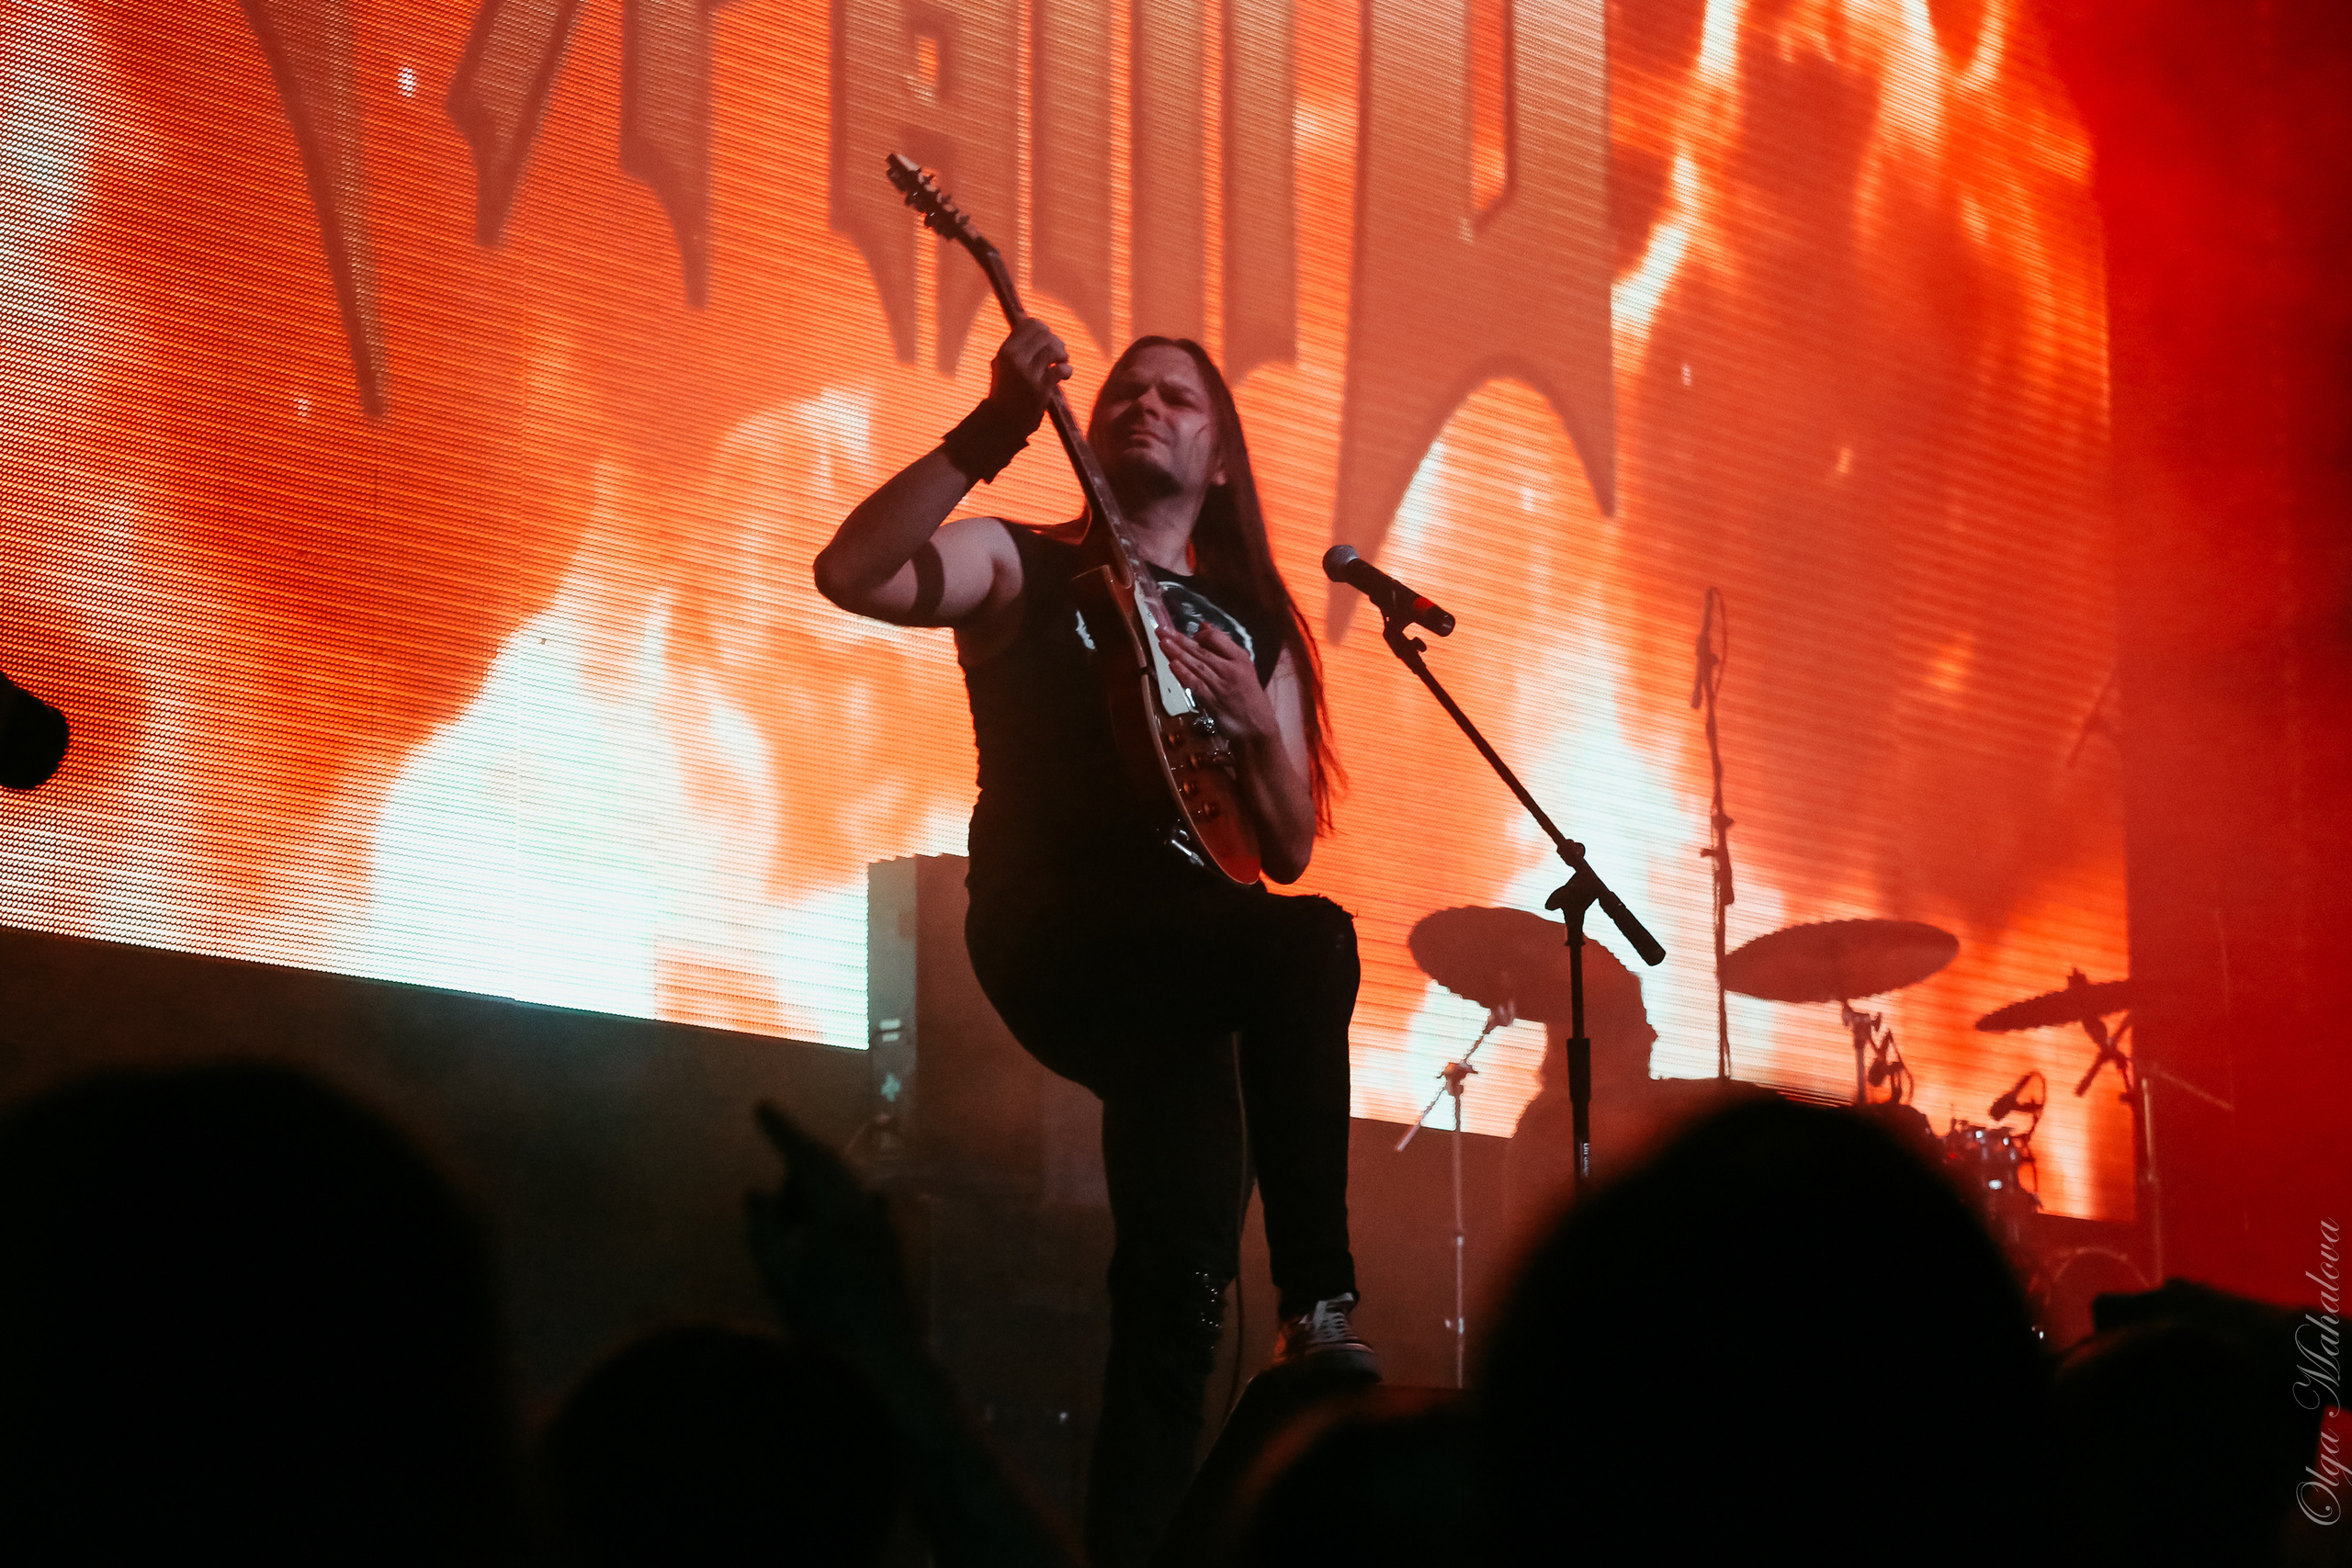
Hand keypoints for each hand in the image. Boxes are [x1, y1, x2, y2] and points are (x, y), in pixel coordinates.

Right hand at [744, 1104, 917, 1365]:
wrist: (886, 1356)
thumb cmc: (823, 1320)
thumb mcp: (779, 1276)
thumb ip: (764, 1229)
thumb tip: (755, 1191)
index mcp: (835, 1208)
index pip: (805, 1154)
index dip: (782, 1129)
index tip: (760, 1106)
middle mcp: (863, 1206)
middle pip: (828, 1163)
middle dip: (797, 1153)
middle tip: (772, 1152)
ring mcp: (880, 1224)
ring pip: (843, 1183)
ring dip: (813, 1183)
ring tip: (786, 1208)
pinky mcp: (888, 1243)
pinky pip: (855, 1204)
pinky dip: (831, 1201)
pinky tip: (820, 1222)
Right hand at [985, 318, 1070, 429]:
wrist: (1003, 420)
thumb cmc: (1006, 389)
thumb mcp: (1002, 363)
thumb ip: (1016, 344)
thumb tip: (1035, 323)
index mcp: (1006, 350)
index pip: (1031, 324)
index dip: (1044, 330)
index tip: (1047, 341)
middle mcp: (1015, 359)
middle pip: (1045, 334)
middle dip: (1056, 342)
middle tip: (1058, 355)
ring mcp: (1027, 374)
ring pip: (1054, 350)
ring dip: (1063, 355)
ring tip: (1062, 362)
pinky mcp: (1040, 389)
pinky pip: (1061, 370)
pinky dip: (1067, 370)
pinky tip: (1065, 375)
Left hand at [1157, 623, 1275, 740]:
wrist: (1257, 727)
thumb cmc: (1250, 696)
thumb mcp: (1244, 666)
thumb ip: (1224, 646)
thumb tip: (1203, 626)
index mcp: (1240, 659)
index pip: (1216, 638)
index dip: (1200, 635)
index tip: (1190, 635)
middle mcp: (1230, 670)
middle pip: (1201, 651)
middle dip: (1179, 639)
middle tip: (1162, 630)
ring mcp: (1220, 686)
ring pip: (1195, 665)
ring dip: (1176, 653)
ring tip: (1162, 642)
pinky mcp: (1212, 701)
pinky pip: (1195, 684)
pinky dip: (1183, 674)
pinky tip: (1172, 665)